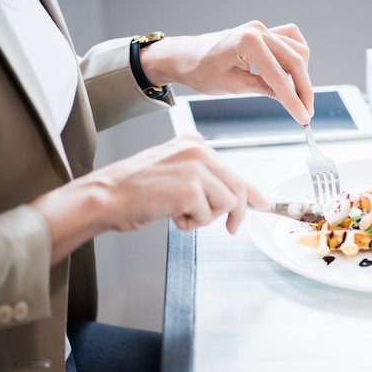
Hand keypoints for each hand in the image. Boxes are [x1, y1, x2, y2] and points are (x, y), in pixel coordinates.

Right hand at [31, 133, 268, 263]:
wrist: (107, 196)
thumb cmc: (135, 189)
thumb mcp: (173, 171)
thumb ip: (202, 177)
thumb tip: (236, 197)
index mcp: (194, 143)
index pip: (233, 170)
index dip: (252, 192)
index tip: (264, 204)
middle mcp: (198, 150)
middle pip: (237, 187)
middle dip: (236, 212)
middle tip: (232, 228)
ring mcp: (196, 168)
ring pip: (226, 203)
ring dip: (206, 217)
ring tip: (180, 213)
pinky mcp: (190, 188)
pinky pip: (207, 216)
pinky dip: (191, 223)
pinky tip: (171, 215)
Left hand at [140, 21, 313, 124]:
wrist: (184, 57)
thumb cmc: (200, 70)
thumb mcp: (234, 86)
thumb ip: (266, 90)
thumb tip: (291, 102)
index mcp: (249, 42)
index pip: (280, 77)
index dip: (294, 100)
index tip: (304, 118)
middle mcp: (259, 30)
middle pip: (296, 62)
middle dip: (303, 90)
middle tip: (306, 113)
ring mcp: (262, 29)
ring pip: (298, 51)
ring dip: (301, 76)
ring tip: (297, 98)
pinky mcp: (263, 32)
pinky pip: (291, 42)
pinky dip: (295, 59)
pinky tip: (292, 76)